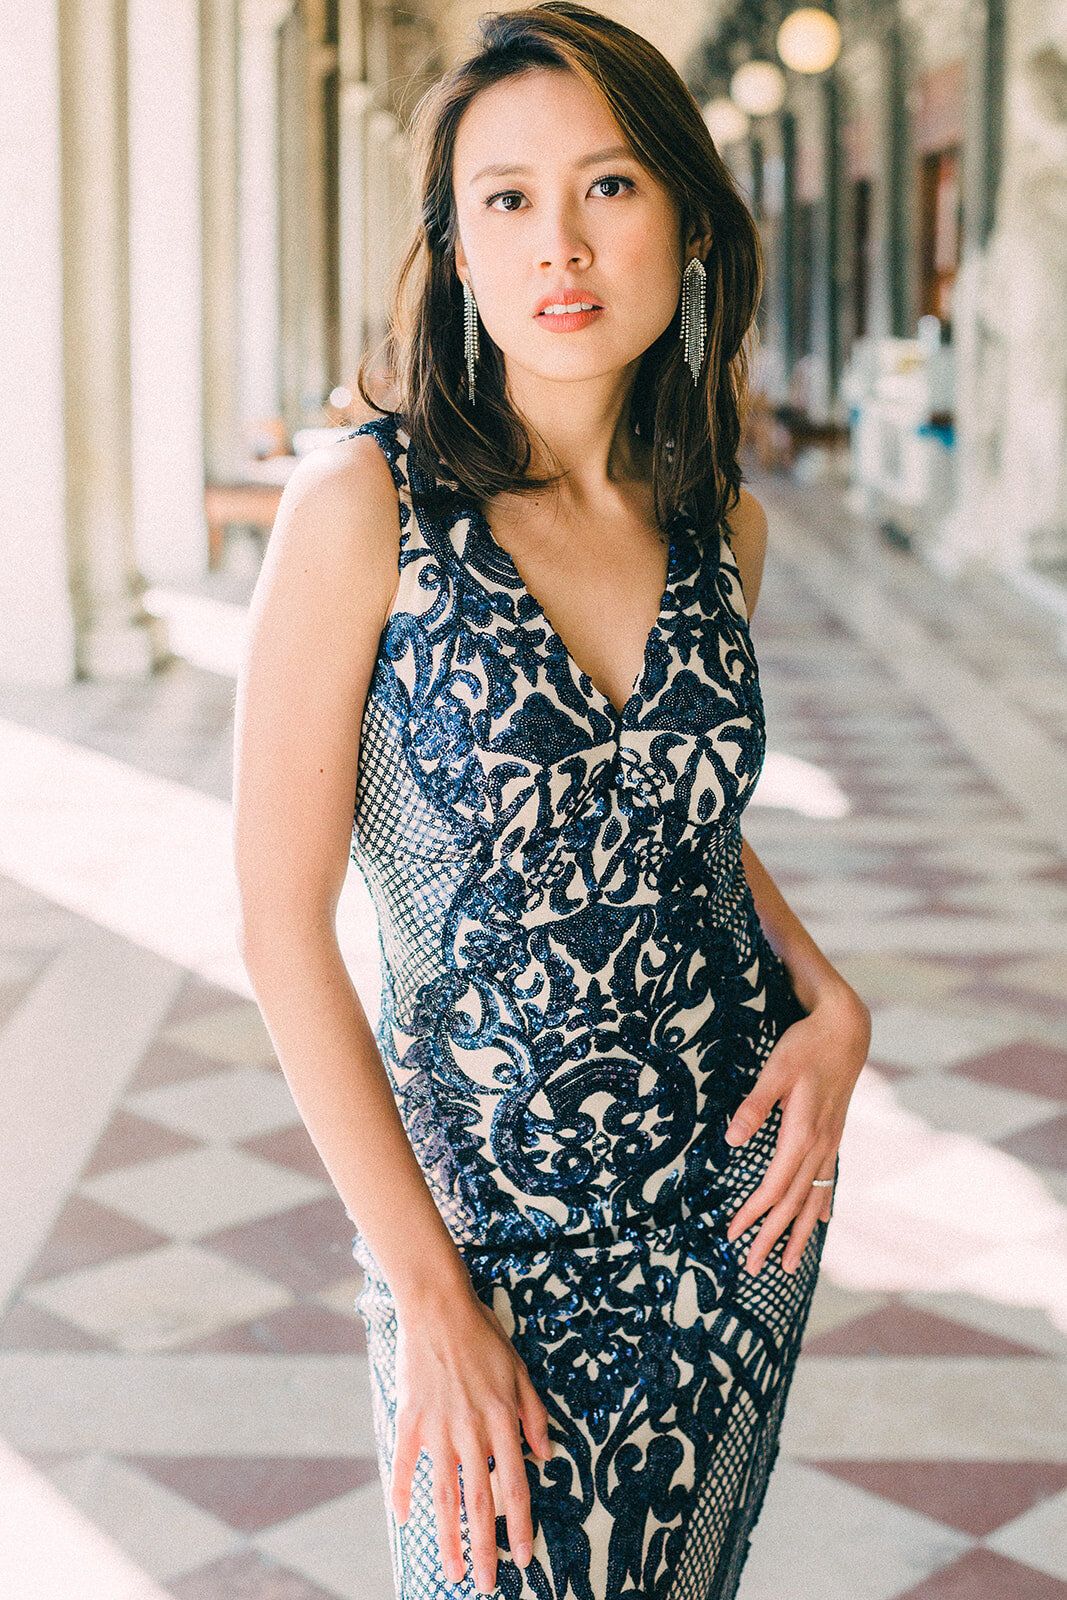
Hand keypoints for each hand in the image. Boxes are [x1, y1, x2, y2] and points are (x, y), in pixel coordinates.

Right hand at [391, 1282, 551, 1593]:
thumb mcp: (521, 1371)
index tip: (523, 1558)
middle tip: (485, 1584)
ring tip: (451, 1570)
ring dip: (447, 1536)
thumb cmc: (483, 1336)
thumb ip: (534, 1415)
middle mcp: (470, 1429)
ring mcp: (437, 1427)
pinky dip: (402, 1492)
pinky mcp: (410, 1418)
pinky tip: (405, 1520)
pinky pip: (404, 1463)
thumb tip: (547, 1457)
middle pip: (478, 1501)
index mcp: (500, 1419)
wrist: (438, 1307)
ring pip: (443, 1494)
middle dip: (484, 1547)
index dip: (519, 1525)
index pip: (514, 1485)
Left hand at [723, 980, 869, 1274]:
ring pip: (813, 1198)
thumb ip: (755, 1105)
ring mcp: (830, 1143)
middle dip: (773, 1237)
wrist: (846, 1031)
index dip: (754, 1214)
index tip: (734, 1235)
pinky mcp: (834, 1135)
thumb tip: (731, 1139)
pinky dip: (822, 1205)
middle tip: (754, 1268)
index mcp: (802, 1134)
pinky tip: (821, 1220)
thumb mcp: (775, 1070)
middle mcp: (819, 1146)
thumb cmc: (805, 1047)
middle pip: (794, 1203)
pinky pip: (828, 1180)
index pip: (775, 1187)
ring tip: (790, 1265)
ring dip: (799, 1232)